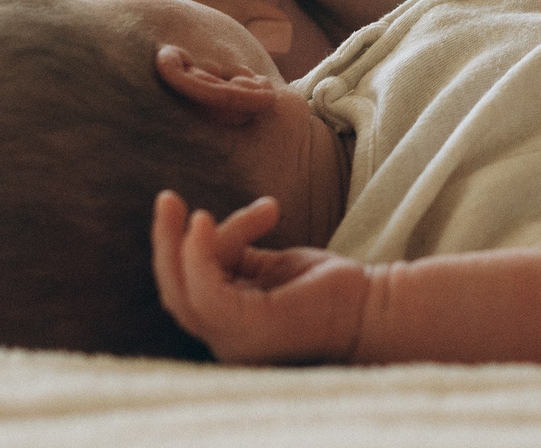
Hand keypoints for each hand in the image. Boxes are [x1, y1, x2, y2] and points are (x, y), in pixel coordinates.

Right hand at [151, 191, 370, 364]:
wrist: (375, 304)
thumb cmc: (330, 287)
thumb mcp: (271, 266)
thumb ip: (238, 258)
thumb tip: (204, 229)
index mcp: (230, 329)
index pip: (191, 289)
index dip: (187, 249)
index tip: (204, 210)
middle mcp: (227, 342)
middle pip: (175, 294)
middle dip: (165, 244)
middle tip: (166, 199)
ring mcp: (236, 340)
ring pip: (183, 292)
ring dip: (175, 245)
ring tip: (180, 205)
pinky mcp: (251, 327)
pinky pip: (208, 292)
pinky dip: (199, 257)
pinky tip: (203, 223)